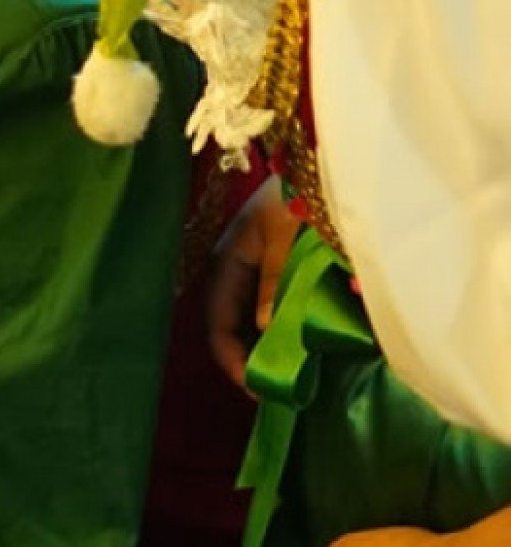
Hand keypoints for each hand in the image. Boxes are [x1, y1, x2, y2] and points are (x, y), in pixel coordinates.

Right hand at [207, 175, 302, 386]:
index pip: (216, 320)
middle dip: (250, 357)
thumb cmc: (303, 191)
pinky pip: (276, 305)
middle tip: (279, 389)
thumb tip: (264, 332)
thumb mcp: (288, 236)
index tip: (258, 388)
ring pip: (254, 317)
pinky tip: (306, 340)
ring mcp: (260, 266)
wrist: (330, 158)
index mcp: (227, 257)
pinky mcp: (284, 266)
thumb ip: (275, 283)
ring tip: (295, 370)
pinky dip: (287, 327)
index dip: (232, 358)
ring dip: (270, 345)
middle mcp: (237, 266)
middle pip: (231, 323)